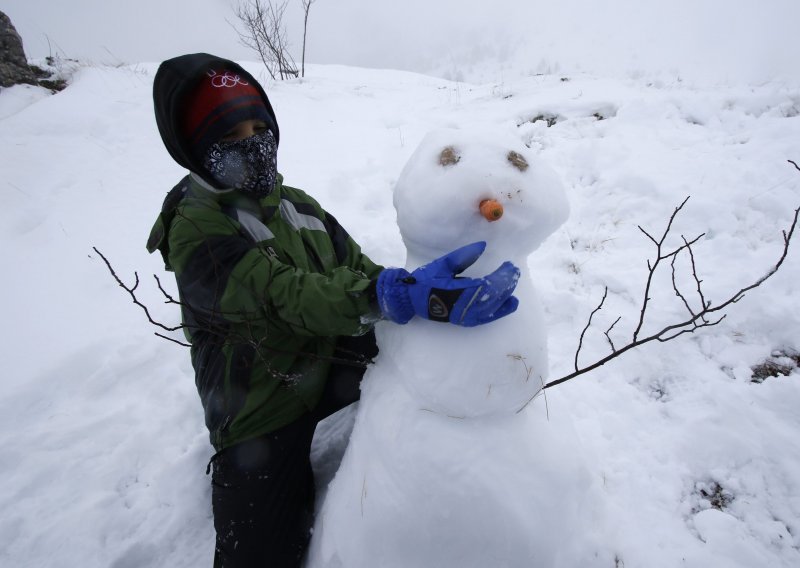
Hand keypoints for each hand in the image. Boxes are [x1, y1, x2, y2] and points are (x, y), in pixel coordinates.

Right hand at [376, 242, 519, 326]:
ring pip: (490, 307)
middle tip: (515, 272)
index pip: (486, 285)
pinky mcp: (464, 320)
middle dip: (505, 284)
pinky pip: (485, 317)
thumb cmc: (425, 280)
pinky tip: (510, 304)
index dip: (500, 277)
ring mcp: (464, 315)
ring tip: (514, 285)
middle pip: (491, 296)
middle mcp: (462, 305)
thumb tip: (482, 245)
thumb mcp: (443, 264)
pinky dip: (499, 311)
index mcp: (457, 291)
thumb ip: (463, 256)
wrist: (412, 299)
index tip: (510, 266)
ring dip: (504, 296)